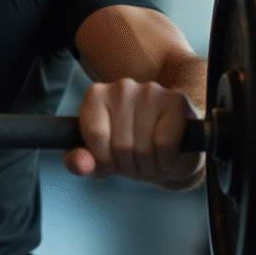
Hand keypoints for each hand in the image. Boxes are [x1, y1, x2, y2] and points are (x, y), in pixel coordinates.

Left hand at [63, 77, 204, 188]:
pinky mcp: (177, 100)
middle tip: (136, 164)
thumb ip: (79, 161)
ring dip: (148, 167)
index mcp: (96, 95)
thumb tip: (81, 165)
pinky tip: (166, 157)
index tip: (112, 162)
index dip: (105, 160)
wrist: (169, 150)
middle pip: (120, 145)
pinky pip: (165, 143)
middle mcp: (121, 87)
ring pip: (142, 147)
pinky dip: (166, 161)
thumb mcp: (98, 159)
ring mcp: (150, 91)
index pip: (95, 136)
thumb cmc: (129, 151)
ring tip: (150, 162)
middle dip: (129, 166)